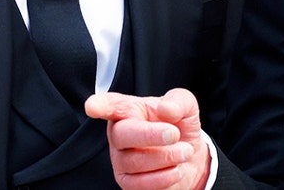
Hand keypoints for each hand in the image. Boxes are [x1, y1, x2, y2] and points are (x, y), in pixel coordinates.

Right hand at [86, 88, 211, 189]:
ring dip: (167, 157)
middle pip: (122, 135)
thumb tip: (167, 109)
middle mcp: (119, 134)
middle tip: (175, 134)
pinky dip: (165, 176)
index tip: (93, 106)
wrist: (190, 157)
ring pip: (136, 161)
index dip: (100, 105)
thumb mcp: (185, 106)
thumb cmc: (179, 126)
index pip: (110, 105)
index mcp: (129, 110)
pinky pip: (141, 184)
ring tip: (185, 151)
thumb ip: (178, 101)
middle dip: (150, 135)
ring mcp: (121, 160)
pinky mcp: (128, 183)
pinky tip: (176, 168)